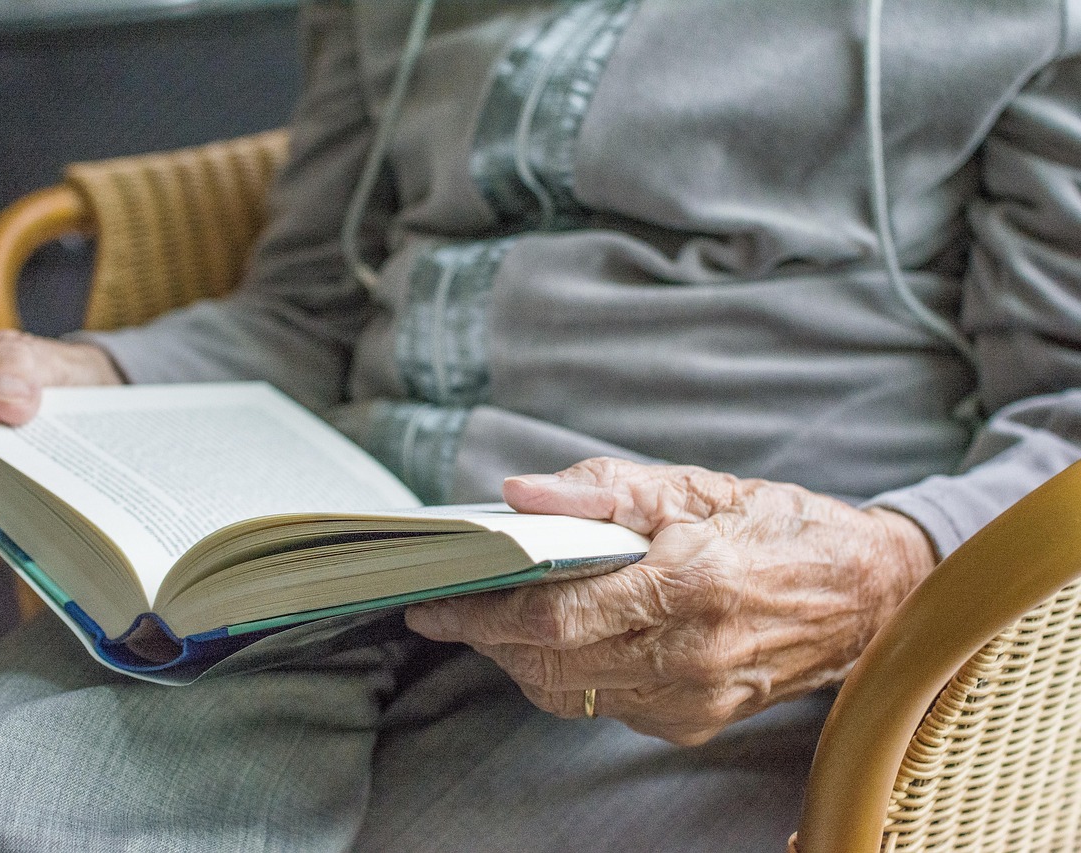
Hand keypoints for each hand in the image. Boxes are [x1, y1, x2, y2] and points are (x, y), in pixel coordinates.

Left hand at [405, 457, 936, 744]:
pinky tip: (565, 635)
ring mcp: (693, 701)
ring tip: (497, 615)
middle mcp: (689, 657)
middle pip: (548, 662)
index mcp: (689, 586)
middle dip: (486, 636)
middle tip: (451, 604)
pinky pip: (604, 704)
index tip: (432, 600)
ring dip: (519, 656)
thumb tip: (519, 494)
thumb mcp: (697, 485)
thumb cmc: (780, 528)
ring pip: (567, 691)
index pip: (552, 615)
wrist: (869, 596)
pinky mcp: (695, 723)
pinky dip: (568, 671)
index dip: (480, 612)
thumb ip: (603, 489)